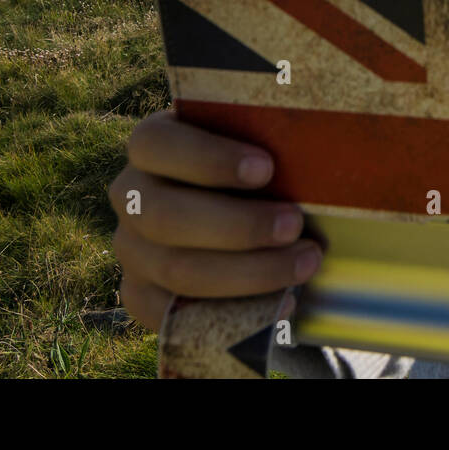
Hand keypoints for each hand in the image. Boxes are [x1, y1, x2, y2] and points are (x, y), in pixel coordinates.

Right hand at [108, 108, 322, 330]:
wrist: (250, 217)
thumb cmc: (262, 166)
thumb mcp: (264, 140)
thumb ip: (281, 133)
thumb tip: (317, 145)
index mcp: (151, 143)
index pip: (158, 144)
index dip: (208, 158)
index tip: (266, 168)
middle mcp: (131, 195)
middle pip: (166, 216)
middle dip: (238, 225)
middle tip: (295, 224)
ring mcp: (131, 248)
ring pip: (176, 270)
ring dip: (248, 272)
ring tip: (305, 262)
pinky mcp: (141, 295)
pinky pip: (174, 316)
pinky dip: (231, 314)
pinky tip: (282, 303)